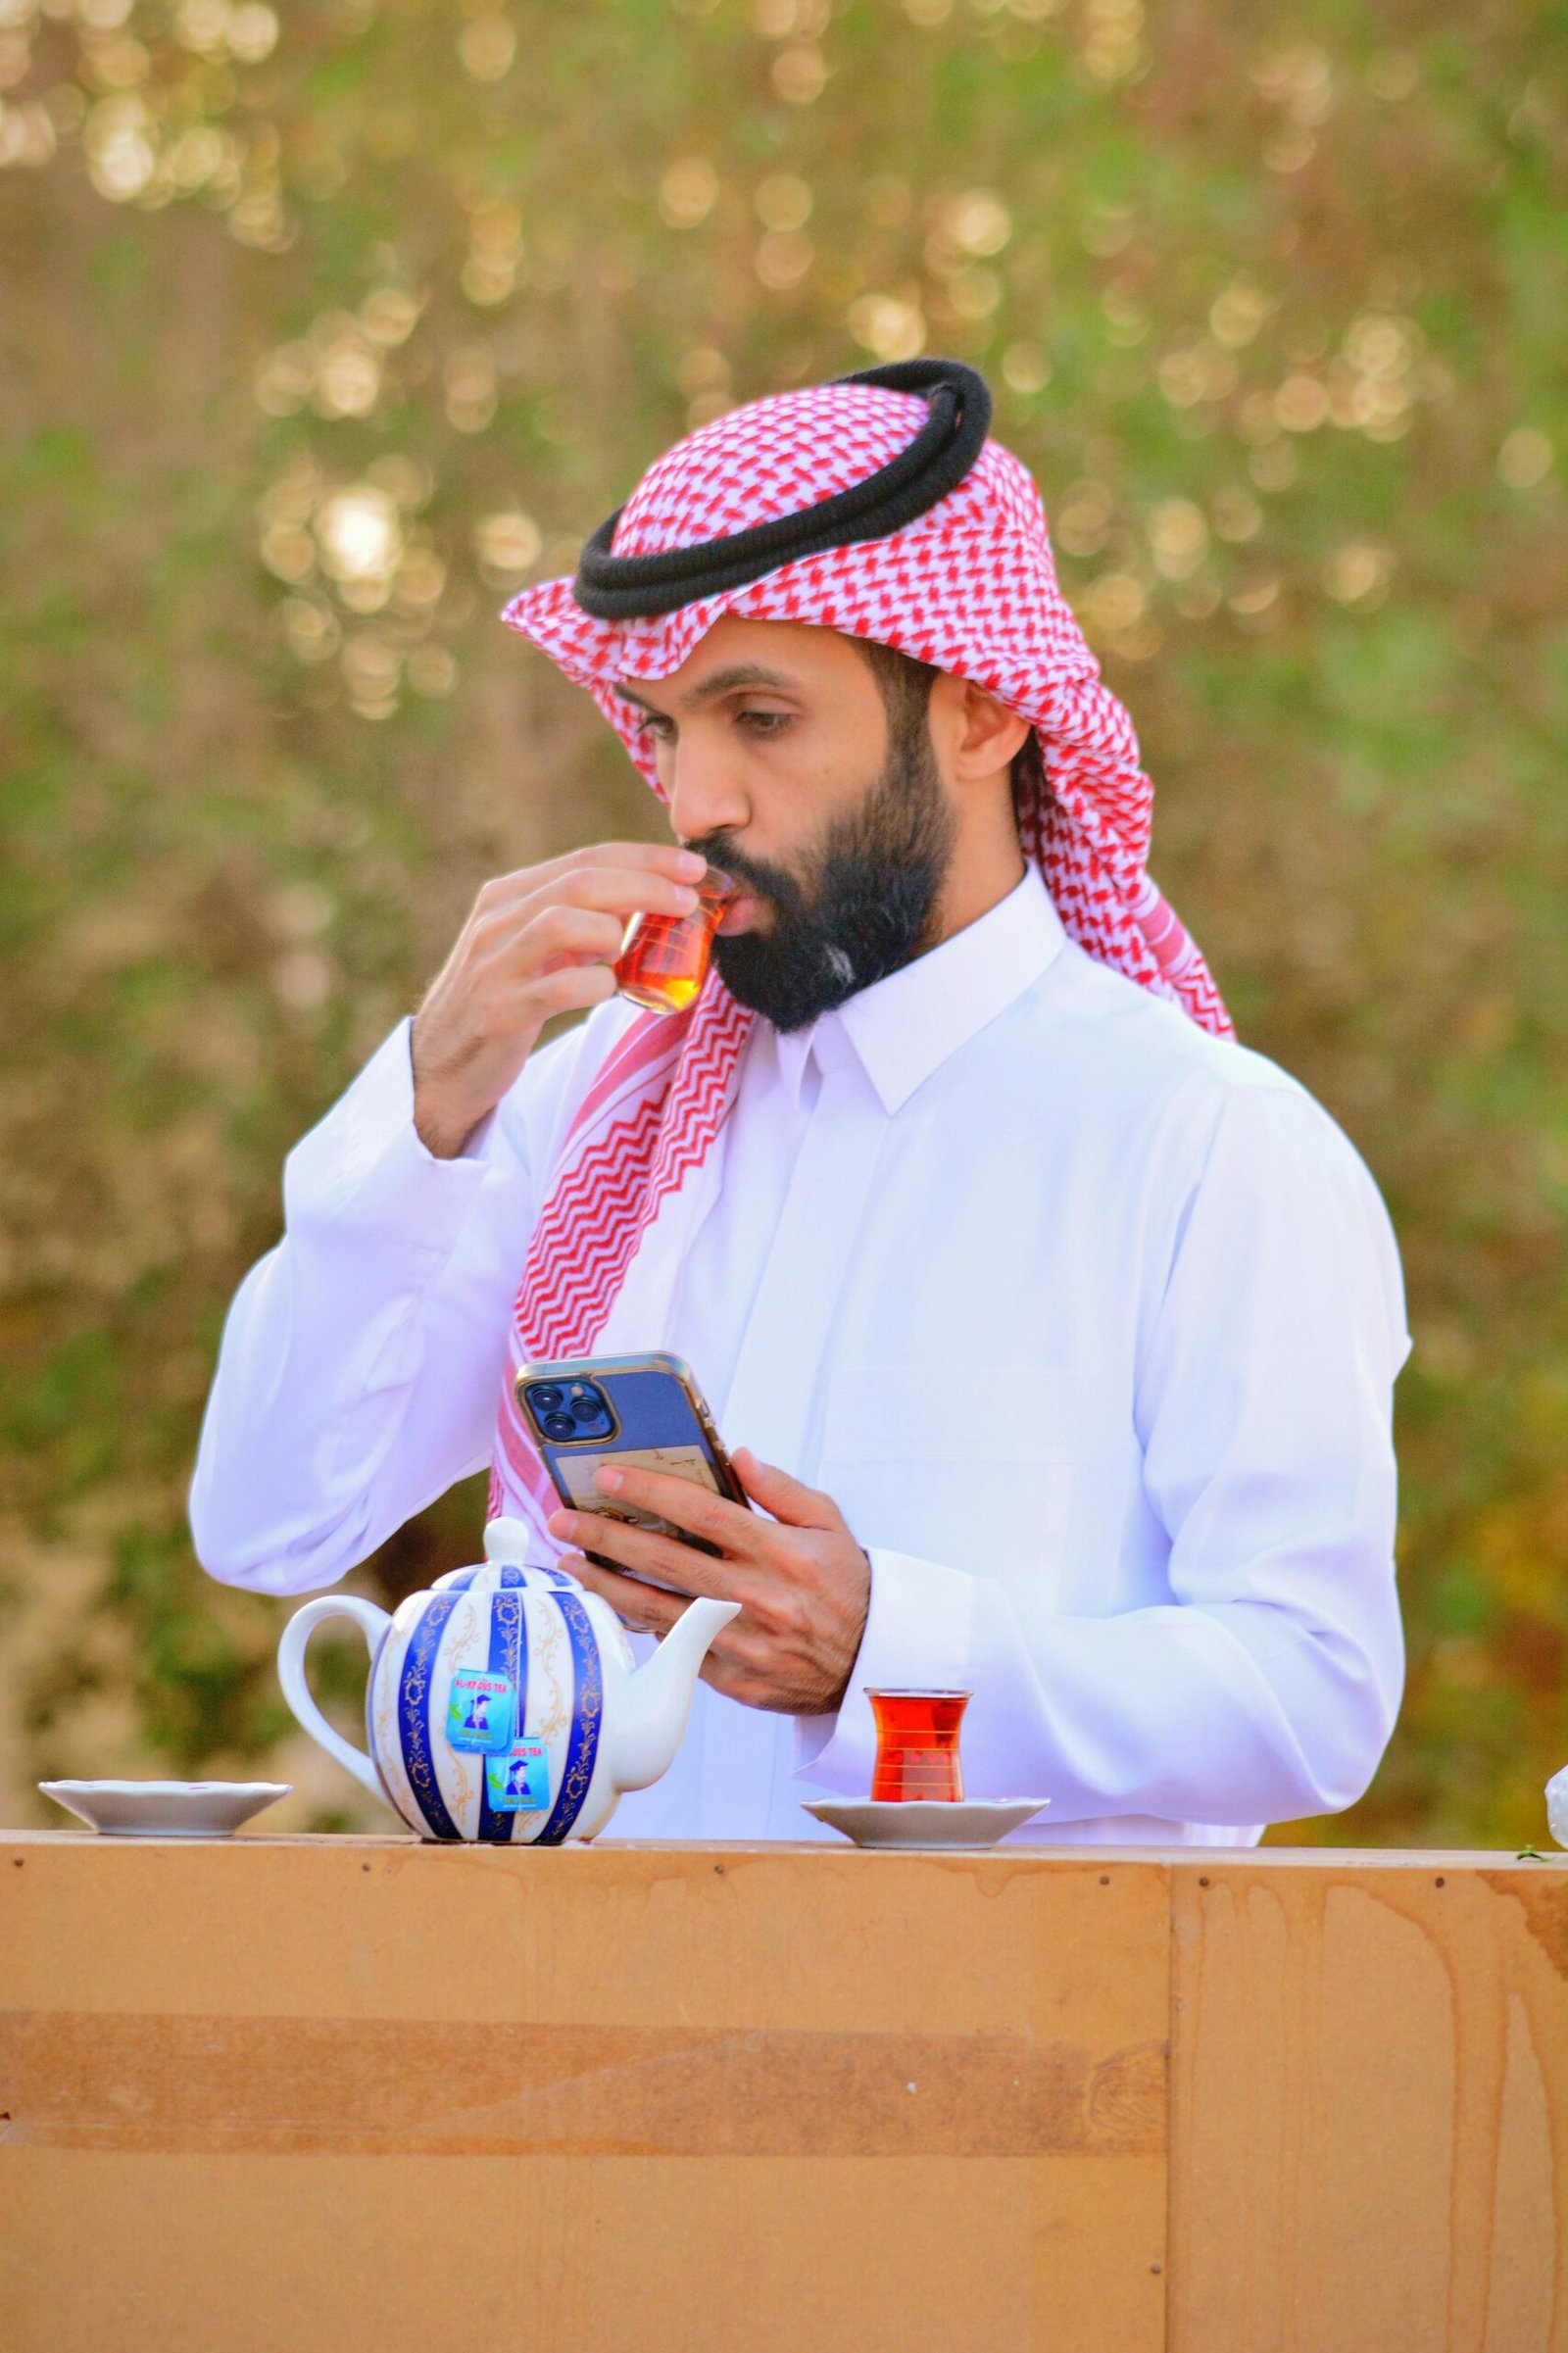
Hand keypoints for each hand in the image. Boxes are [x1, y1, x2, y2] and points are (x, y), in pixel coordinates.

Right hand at [410, 841, 706, 1156]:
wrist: (440, 1067)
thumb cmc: (502, 1002)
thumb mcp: (533, 949)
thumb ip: (579, 922)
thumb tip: (648, 904)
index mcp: (508, 896)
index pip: (585, 858)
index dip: (645, 859)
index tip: (692, 869)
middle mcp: (496, 921)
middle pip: (579, 882)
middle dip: (644, 884)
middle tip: (688, 901)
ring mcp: (494, 966)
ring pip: (560, 922)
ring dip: (615, 930)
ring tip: (636, 948)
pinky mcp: (498, 1012)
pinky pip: (556, 988)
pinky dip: (594, 985)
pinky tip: (608, 991)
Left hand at [545, 1448, 871, 1716]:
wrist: (870, 1663)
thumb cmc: (846, 1584)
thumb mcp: (830, 1523)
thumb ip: (782, 1489)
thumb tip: (737, 1457)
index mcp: (779, 1550)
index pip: (701, 1512)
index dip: (649, 1492)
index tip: (608, 1479)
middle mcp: (755, 1595)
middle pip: (664, 1559)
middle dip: (605, 1537)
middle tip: (563, 1520)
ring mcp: (740, 1641)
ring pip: (656, 1609)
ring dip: (605, 1584)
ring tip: (568, 1563)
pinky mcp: (732, 1679)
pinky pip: (673, 1650)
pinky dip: (638, 1627)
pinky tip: (609, 1606)